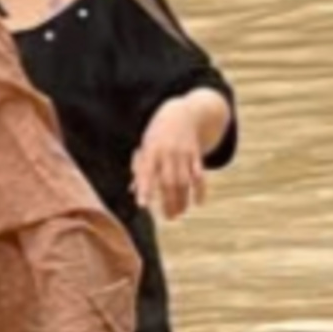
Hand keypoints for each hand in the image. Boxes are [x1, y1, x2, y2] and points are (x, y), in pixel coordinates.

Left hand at [133, 98, 217, 221]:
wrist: (184, 113)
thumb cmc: (159, 133)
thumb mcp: (146, 145)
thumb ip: (141, 167)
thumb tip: (132, 190)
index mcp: (151, 151)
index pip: (146, 173)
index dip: (144, 189)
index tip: (142, 205)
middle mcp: (167, 153)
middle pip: (168, 181)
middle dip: (168, 201)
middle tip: (168, 218)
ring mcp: (183, 154)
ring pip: (184, 181)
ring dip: (183, 199)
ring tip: (179, 213)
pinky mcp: (196, 155)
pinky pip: (199, 175)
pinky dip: (200, 189)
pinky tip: (198, 202)